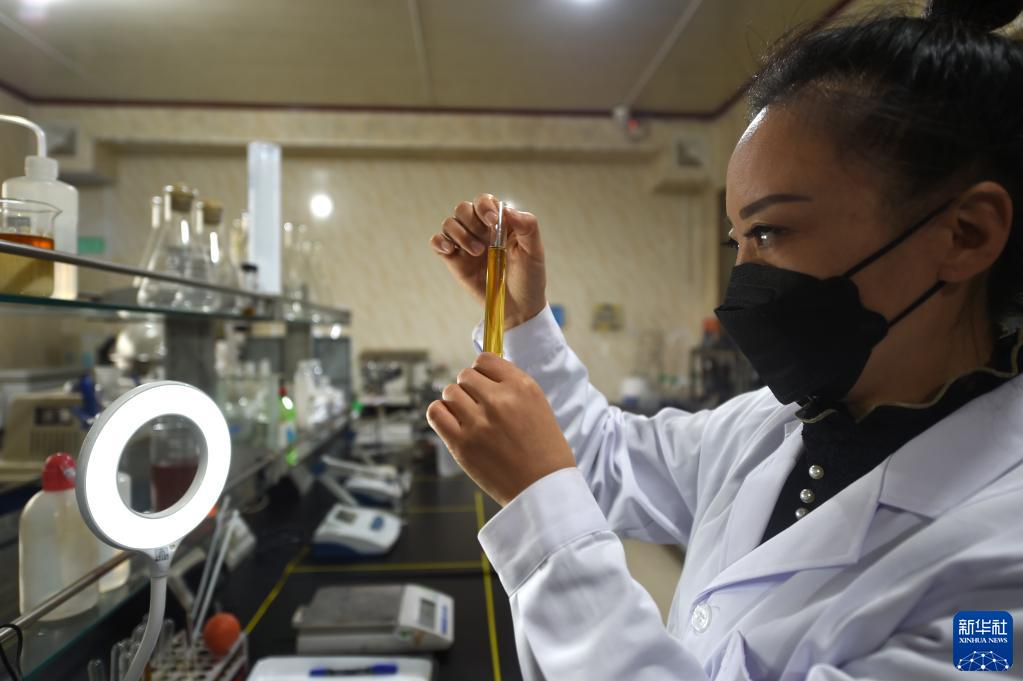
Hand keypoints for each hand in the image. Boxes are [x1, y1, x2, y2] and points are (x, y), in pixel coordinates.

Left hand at [426, 352, 574, 505]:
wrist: (544, 489)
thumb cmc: (544, 450)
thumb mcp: (538, 406)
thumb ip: (511, 387)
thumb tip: (481, 373)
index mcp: (522, 387)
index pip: (486, 359)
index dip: (483, 371)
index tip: (485, 384)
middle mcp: (499, 401)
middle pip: (465, 375)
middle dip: (469, 387)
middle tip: (478, 405)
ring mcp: (478, 422)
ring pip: (449, 392)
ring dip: (456, 401)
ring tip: (468, 417)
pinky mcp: (461, 444)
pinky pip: (436, 412)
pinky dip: (440, 413)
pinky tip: (452, 422)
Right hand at [429, 194, 546, 328]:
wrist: (518, 307)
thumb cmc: (528, 277)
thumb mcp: (534, 251)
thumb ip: (527, 226)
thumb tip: (507, 210)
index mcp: (500, 222)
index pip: (484, 201)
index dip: (484, 206)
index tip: (492, 222)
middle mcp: (480, 229)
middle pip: (463, 209)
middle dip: (471, 221)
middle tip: (484, 242)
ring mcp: (465, 244)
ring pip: (449, 223)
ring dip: (460, 234)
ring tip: (477, 253)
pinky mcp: (454, 260)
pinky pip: (437, 242)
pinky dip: (439, 241)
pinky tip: (449, 249)